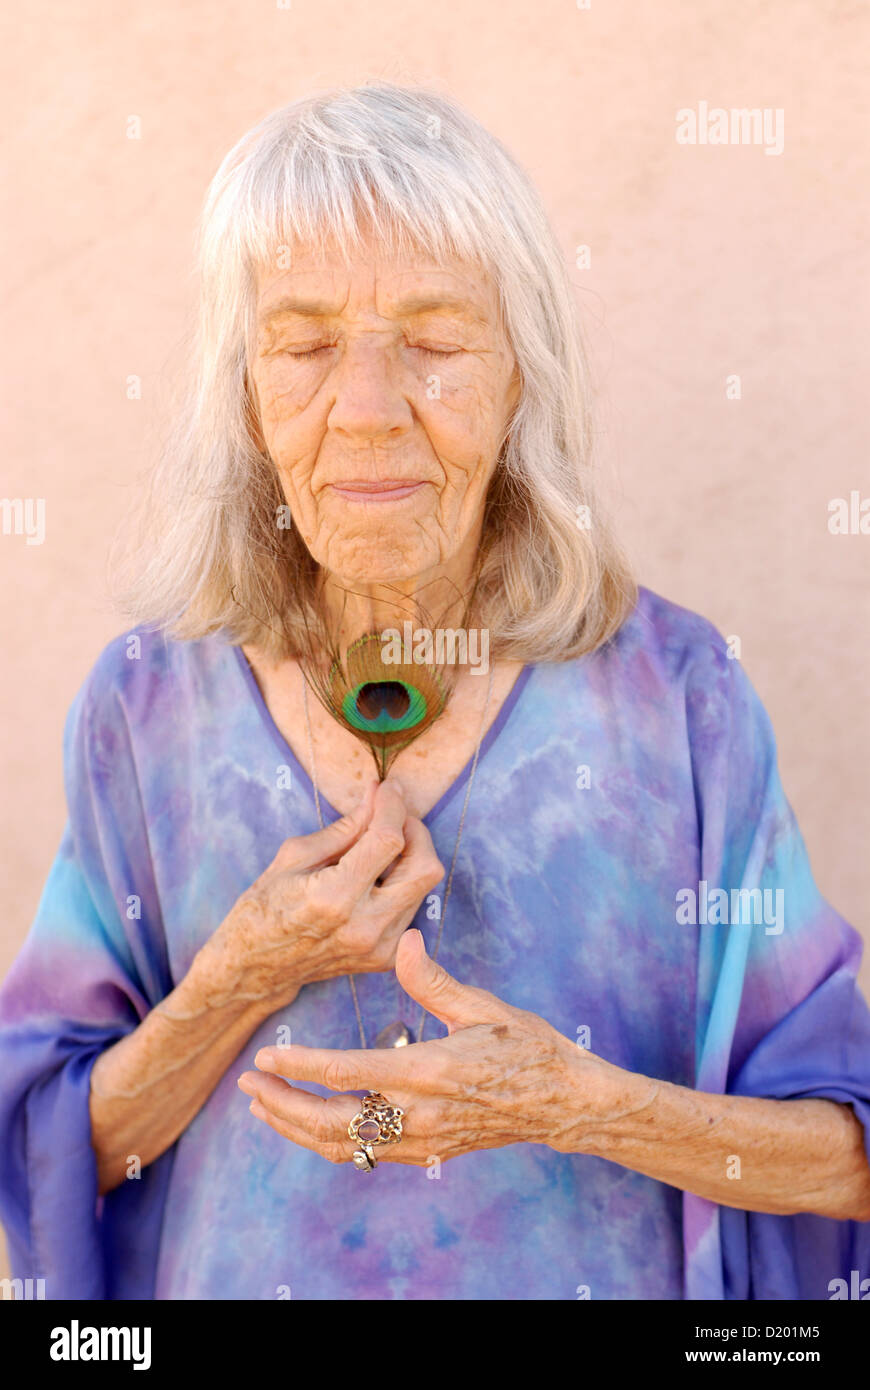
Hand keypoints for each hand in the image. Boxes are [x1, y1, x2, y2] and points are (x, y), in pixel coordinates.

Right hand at [194, 780, 443, 1011]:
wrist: (256, 968)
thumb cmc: (265, 907)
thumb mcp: (294, 857)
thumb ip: (344, 828)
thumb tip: (376, 797)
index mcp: (334, 897)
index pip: (388, 840)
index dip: (393, 806)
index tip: (388, 788)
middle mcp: (364, 926)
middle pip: (425, 867)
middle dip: (415, 831)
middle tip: (392, 817)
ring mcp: (378, 947)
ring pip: (424, 887)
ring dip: (410, 857)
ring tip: (379, 847)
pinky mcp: (384, 958)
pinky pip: (412, 908)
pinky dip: (402, 884)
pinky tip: (376, 879)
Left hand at [237, 929, 638, 1164]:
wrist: (562, 1102)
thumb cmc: (527, 1047)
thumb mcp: (482, 1007)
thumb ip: (434, 980)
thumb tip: (404, 942)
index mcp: (428, 1072)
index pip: (345, 1072)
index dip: (298, 1066)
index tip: (264, 1057)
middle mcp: (418, 1114)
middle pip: (330, 1122)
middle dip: (282, 1105)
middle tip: (247, 1085)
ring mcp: (421, 1140)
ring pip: (342, 1145)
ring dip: (297, 1129)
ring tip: (264, 1108)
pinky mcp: (426, 1153)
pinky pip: (366, 1154)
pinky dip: (329, 1142)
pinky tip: (310, 1125)